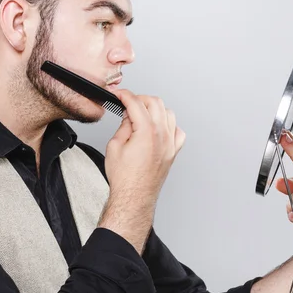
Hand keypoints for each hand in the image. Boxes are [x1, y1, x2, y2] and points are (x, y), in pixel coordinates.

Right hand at [104, 89, 185, 208]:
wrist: (134, 198)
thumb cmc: (124, 178)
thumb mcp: (115, 146)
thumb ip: (123, 126)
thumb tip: (128, 116)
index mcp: (147, 131)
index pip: (136, 103)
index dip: (125, 95)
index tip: (119, 94)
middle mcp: (162, 135)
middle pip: (155, 102)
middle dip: (140, 99)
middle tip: (127, 104)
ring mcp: (171, 144)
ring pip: (168, 113)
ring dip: (154, 109)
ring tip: (141, 115)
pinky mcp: (173, 152)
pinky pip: (177, 131)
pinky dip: (168, 125)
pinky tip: (157, 129)